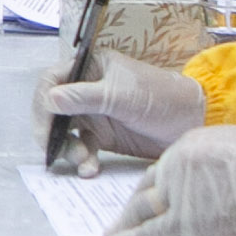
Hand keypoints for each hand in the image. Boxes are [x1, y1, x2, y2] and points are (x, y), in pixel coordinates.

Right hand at [34, 46, 210, 159]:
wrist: (192, 121)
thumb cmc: (161, 97)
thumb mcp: (120, 95)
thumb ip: (84, 97)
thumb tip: (49, 99)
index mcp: (91, 67)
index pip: (53, 80)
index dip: (44, 102)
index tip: (45, 124)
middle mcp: (87, 89)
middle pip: (54, 109)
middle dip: (51, 131)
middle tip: (51, 150)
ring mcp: (94, 113)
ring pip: (65, 132)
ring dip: (68, 149)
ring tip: (82, 161)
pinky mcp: (104, 136)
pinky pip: (83, 147)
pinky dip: (83, 159)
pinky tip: (90, 168)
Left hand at [110, 123, 235, 235]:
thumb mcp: (232, 147)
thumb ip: (211, 163)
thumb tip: (213, 181)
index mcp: (186, 146)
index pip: (160, 170)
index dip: (150, 187)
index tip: (144, 197)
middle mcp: (174, 167)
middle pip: (146, 190)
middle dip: (132, 207)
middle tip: (121, 219)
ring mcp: (176, 193)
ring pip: (142, 211)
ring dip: (126, 224)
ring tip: (114, 235)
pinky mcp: (185, 220)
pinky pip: (151, 231)